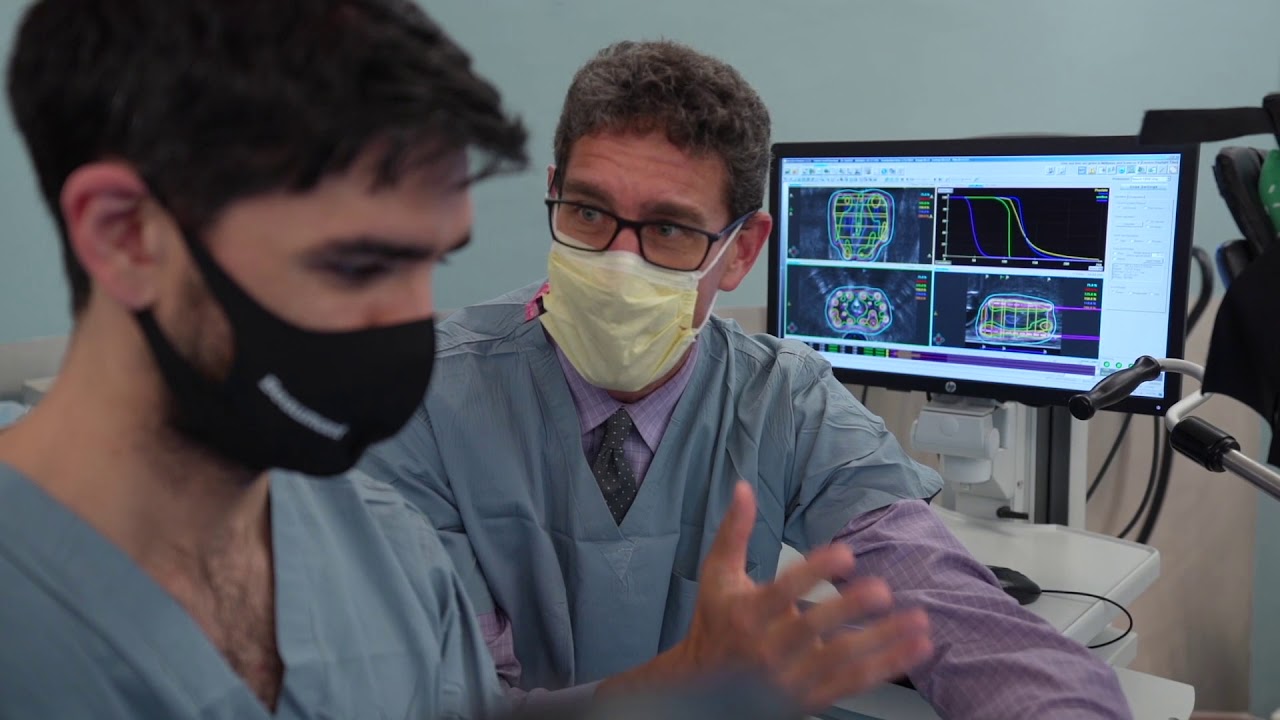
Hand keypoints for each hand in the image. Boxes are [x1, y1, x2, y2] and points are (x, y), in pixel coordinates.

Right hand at [600, 482, 931, 711]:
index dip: (813, 571)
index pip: (782, 591)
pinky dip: (888, 665)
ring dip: (883, 640)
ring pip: (841, 659)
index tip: (844, 554)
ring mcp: (790, 677)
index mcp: (747, 613)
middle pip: (813, 628)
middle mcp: (767, 648)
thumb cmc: (715, 624)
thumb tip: (744, 487)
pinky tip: (916, 648)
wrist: (704, 690)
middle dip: (849, 608)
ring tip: (917, 621)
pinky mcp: (809, 697)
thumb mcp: (717, 577)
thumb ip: (733, 532)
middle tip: (882, 590)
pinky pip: (853, 682)